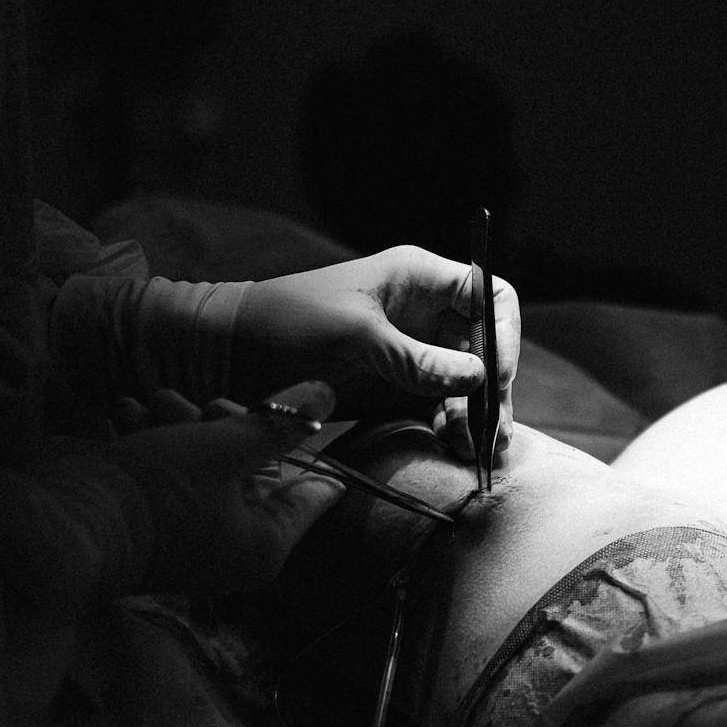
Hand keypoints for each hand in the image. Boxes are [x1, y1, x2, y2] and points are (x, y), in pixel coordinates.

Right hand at [104, 381, 344, 596]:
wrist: (65, 520)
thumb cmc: (158, 488)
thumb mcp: (225, 447)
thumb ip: (277, 424)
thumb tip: (327, 397)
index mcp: (264, 544)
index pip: (313, 491)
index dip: (307, 446)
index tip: (297, 413)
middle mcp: (231, 548)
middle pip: (253, 469)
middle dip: (225, 425)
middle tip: (203, 409)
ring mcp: (187, 537)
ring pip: (203, 463)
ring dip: (180, 424)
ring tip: (152, 404)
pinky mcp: (147, 521)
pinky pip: (165, 474)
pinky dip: (149, 440)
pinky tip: (126, 415)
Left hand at [230, 246, 518, 457]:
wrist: (223, 355)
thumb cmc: (285, 324)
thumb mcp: (353, 336)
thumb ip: (415, 358)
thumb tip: (477, 377)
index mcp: (418, 278)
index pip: (488, 294)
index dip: (503, 332)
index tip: (498, 375)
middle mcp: (423, 313)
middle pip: (485, 346)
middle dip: (494, 388)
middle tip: (494, 431)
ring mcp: (411, 353)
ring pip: (467, 382)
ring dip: (477, 414)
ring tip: (475, 448)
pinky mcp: (395, 389)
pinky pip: (439, 407)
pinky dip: (451, 426)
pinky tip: (453, 445)